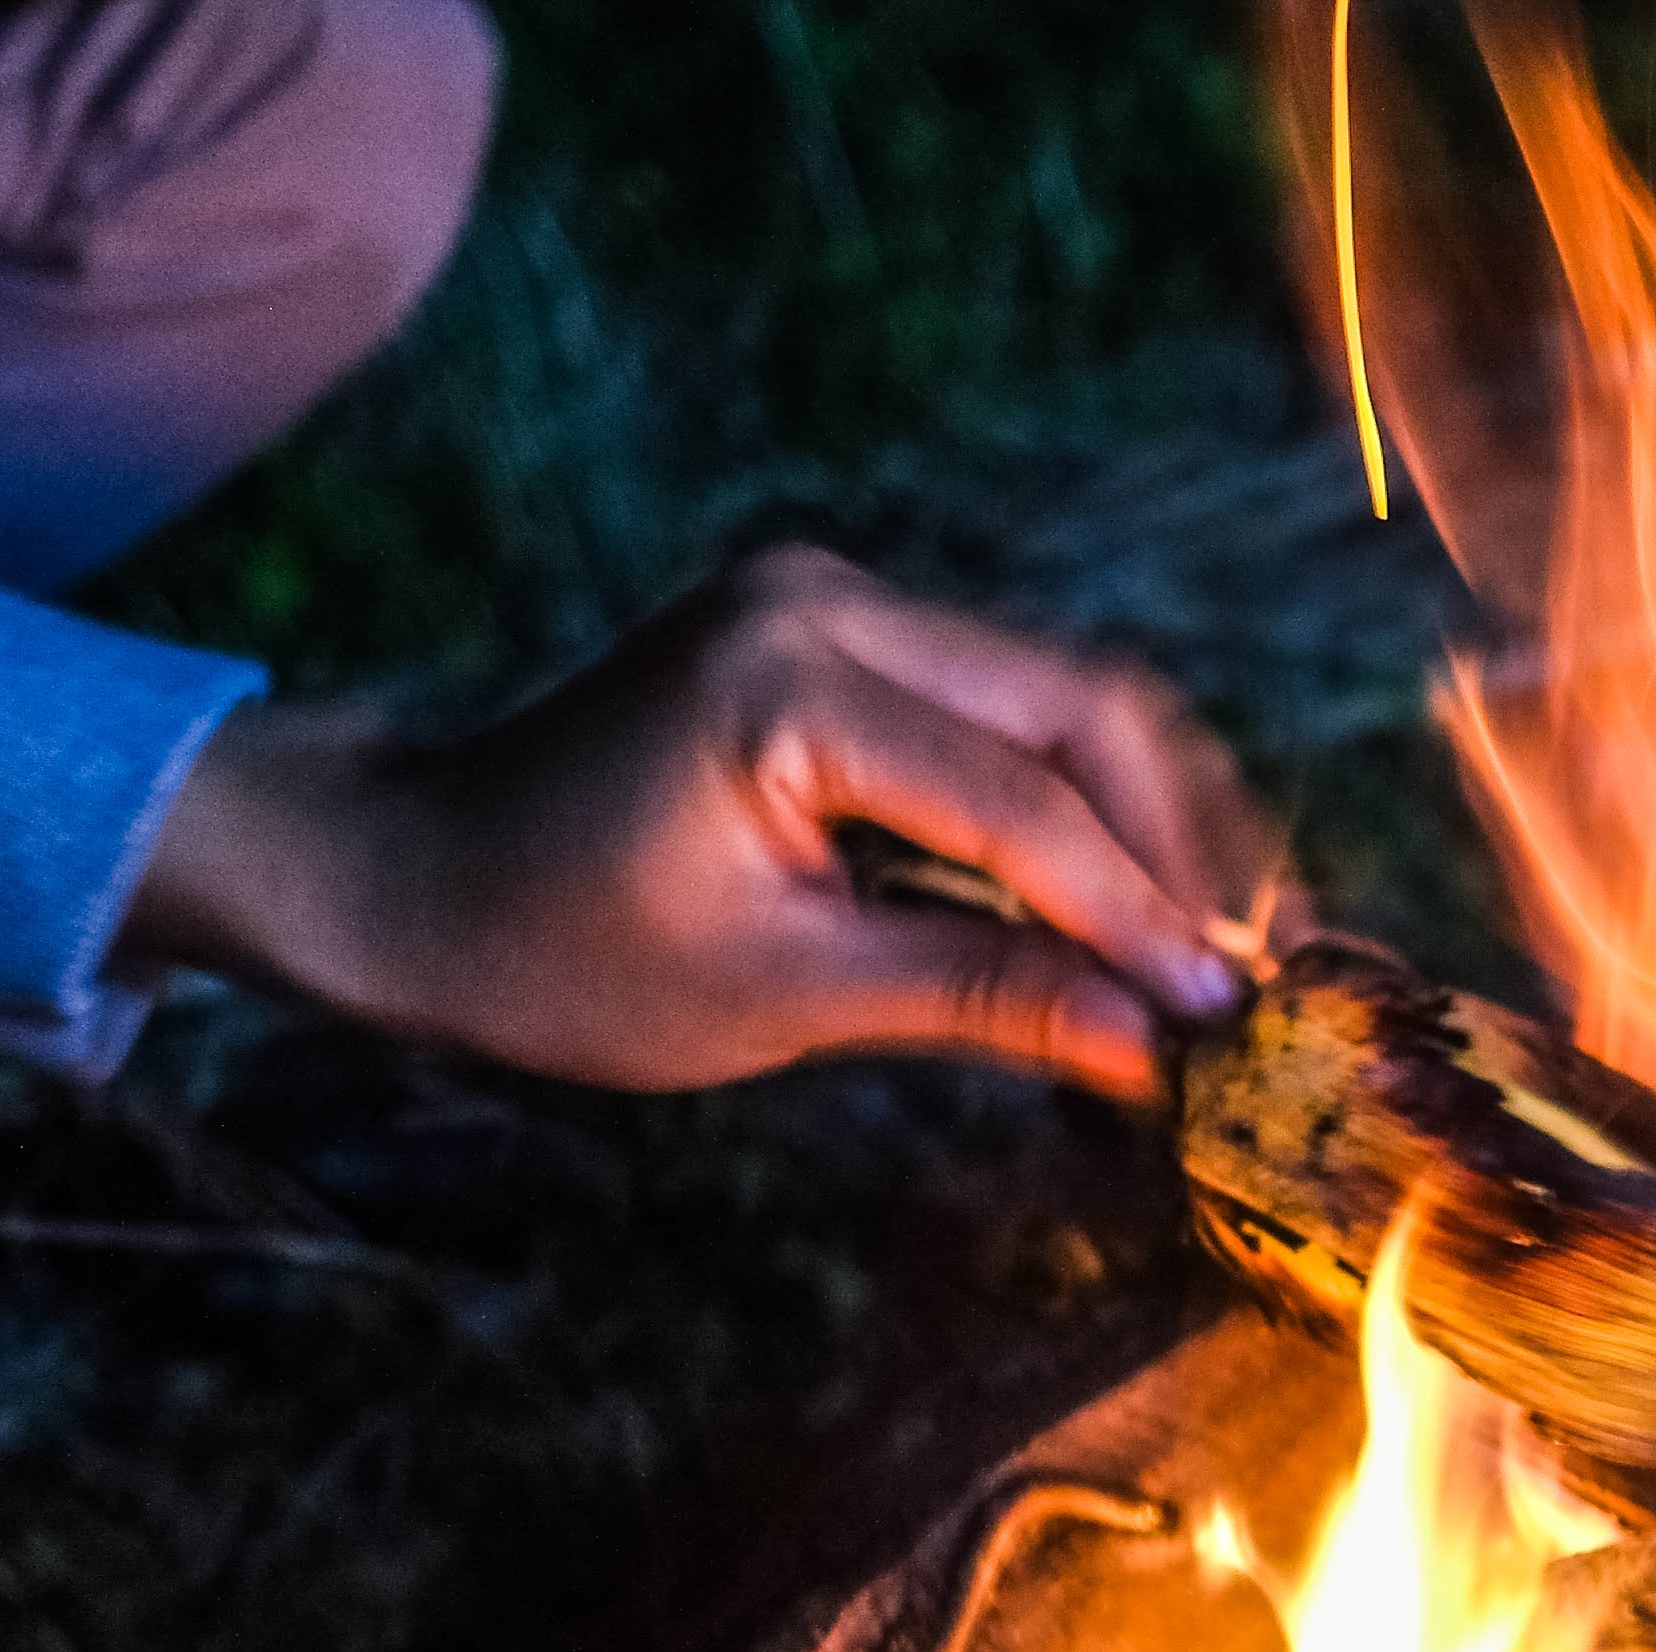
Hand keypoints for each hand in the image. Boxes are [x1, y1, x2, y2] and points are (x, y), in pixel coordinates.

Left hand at [122, 546, 1285, 1096]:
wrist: (407, 871)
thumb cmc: (556, 949)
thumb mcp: (777, 994)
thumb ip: (980, 997)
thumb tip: (1151, 1047)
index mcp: (788, 680)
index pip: (1026, 802)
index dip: (1141, 917)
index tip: (1225, 1014)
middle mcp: (823, 600)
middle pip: (1084, 707)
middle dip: (1180, 843)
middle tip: (1247, 971)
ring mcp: (832, 600)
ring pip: (1065, 697)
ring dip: (1148, 819)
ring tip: (1207, 944)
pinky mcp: (839, 633)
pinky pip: (1007, 706)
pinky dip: (1078, 802)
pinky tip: (1124, 898)